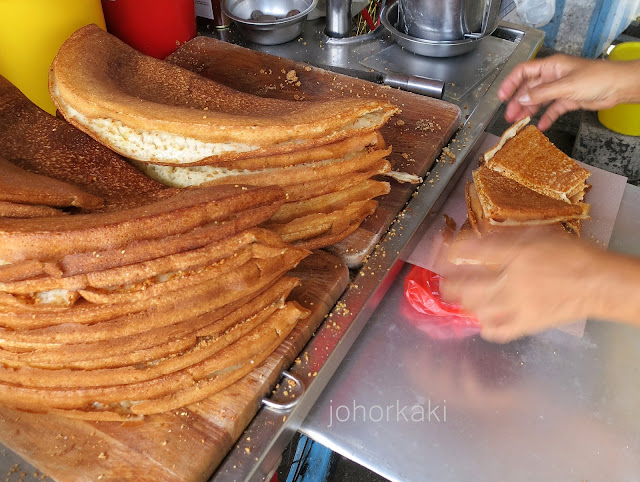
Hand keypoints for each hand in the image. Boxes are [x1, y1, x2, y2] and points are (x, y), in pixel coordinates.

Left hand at [439, 230, 606, 342]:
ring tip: (461, 300)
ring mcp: (518, 305)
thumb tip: (482, 237)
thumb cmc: (571, 255)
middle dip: (449, 284)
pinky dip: (486, 328)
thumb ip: (508, 237)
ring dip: (464, 304)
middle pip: (467, 286)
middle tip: (444, 282)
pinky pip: (498, 331)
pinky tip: (483, 321)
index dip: (453, 251)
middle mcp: (512, 280)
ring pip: (477, 309)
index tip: (443, 251)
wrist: (597, 282)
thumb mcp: (538, 235)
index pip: (473, 250)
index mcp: (515, 254)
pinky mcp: (527, 323)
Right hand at [498, 54, 638, 130]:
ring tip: (518, 122)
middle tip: (508, 116)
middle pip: (529, 88)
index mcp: (550, 67)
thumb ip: (541, 93)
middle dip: (517, 102)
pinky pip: (552, 109)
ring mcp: (560, 88)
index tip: (500, 97)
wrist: (619, 86)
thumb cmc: (595, 78)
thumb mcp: (564, 86)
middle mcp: (553, 76)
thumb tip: (520, 100)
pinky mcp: (568, 100)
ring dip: (528, 111)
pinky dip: (546, 117)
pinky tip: (540, 126)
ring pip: (539, 100)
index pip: (523, 72)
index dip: (510, 83)